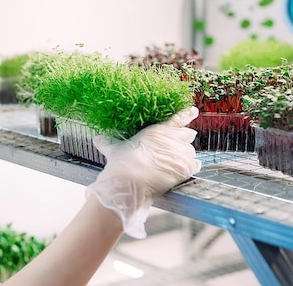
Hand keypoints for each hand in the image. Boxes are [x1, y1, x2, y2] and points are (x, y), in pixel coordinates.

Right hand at [85, 107, 200, 238]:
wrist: (131, 181)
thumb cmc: (123, 162)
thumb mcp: (115, 149)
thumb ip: (107, 143)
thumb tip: (96, 139)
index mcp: (158, 130)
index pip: (178, 118)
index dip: (187, 114)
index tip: (193, 110)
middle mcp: (173, 139)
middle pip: (188, 134)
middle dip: (184, 138)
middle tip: (179, 143)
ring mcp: (181, 153)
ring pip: (190, 151)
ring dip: (185, 154)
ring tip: (176, 161)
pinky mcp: (186, 168)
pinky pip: (195, 165)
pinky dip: (191, 167)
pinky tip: (186, 169)